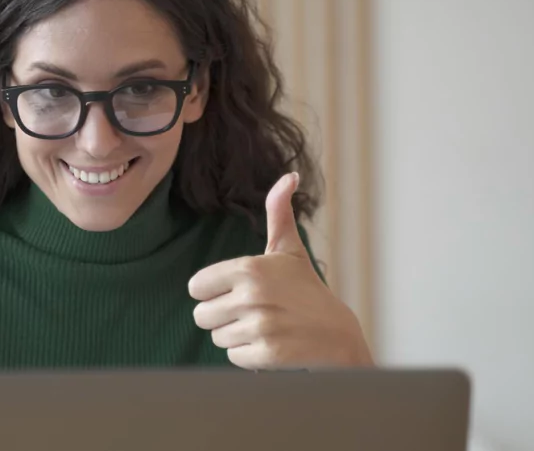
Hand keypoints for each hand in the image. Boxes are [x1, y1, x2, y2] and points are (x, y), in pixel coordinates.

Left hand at [188, 172, 373, 369]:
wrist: (338, 335)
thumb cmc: (306, 290)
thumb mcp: (289, 250)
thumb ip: (278, 213)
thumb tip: (288, 176)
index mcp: (248, 268)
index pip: (195, 287)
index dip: (213, 292)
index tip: (236, 291)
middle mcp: (252, 295)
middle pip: (201, 316)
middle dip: (222, 317)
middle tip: (252, 312)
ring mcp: (260, 325)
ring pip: (217, 337)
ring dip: (237, 336)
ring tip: (265, 327)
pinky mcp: (266, 354)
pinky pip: (233, 357)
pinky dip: (249, 356)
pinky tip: (272, 344)